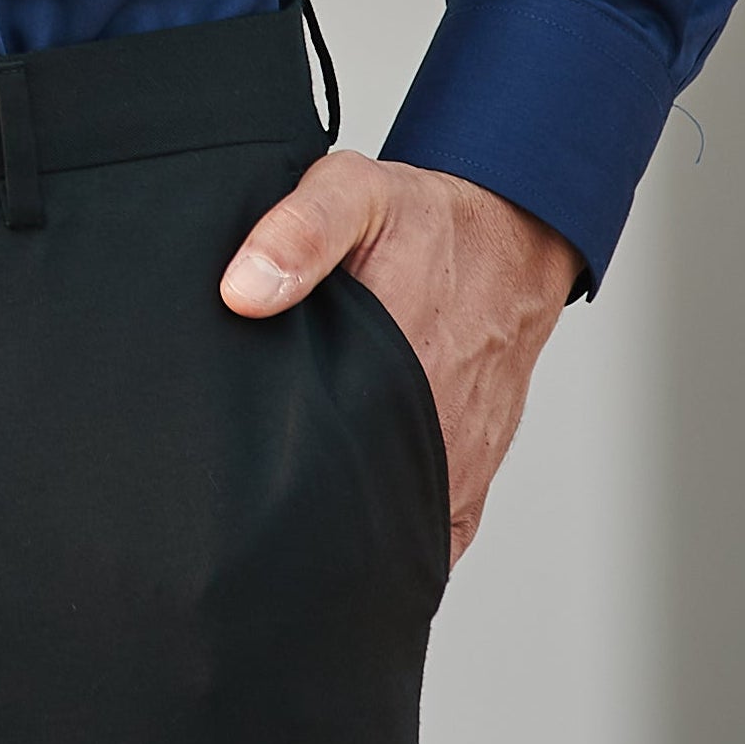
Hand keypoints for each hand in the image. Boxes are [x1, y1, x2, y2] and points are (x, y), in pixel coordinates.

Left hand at [219, 155, 579, 560]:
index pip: (314, 456)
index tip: (231, 480)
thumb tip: (243, 291)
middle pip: (347, 508)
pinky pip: (433, 542)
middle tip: (245, 510)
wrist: (512, 239)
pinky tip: (347, 542)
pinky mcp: (470, 477)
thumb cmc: (427, 220)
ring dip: (343, 536)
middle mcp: (430, 427)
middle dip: (295, 515)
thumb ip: (299, 231)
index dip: (268, 476)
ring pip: (390, 531)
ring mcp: (454, 461)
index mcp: (395, 364)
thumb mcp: (356, 193)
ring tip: (287, 527)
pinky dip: (394, 550)